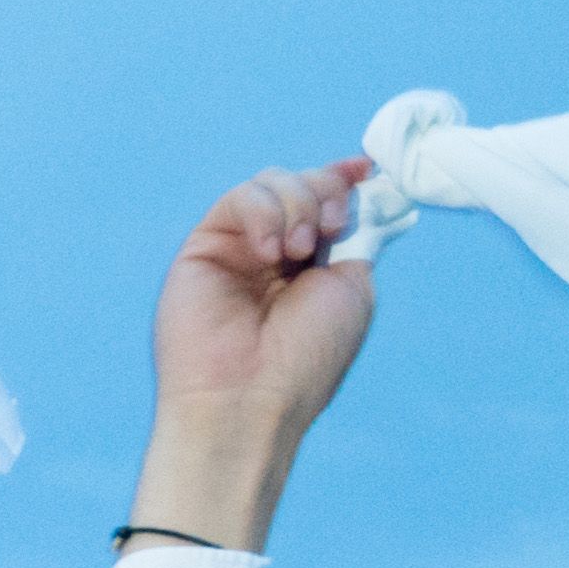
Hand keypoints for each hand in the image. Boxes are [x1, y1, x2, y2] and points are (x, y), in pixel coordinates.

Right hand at [130, 158, 377, 552]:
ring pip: (271, 182)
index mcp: (309, 266)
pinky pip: (238, 198)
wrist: (250, 398)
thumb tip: (362, 194)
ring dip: (299, 203)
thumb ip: (355, 238)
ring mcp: (237, 250)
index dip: (344, 179)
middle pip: (302, 182)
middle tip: (329, 232)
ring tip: (298, 251)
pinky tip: (271, 253)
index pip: (326, 202)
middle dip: (325, 193)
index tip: (365, 170)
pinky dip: (264, 213)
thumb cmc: (305, 358)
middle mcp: (272, 253)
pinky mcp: (202, 248)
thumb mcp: (353, 289)